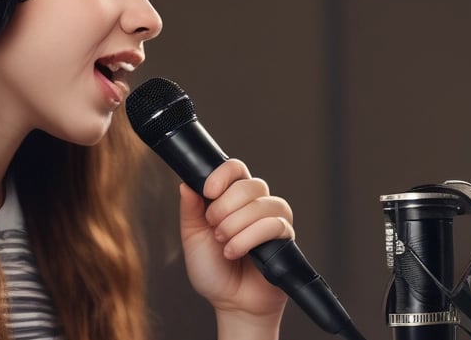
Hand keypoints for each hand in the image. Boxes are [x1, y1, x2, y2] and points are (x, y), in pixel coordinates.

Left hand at [178, 159, 293, 337]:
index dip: (223, 175)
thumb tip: (186, 183)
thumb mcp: (192, 238)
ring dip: (236, 225)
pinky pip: (274, 225)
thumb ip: (190, 210)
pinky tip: (235, 252)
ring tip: (224, 243)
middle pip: (250, 184)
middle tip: (214, 229)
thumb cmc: (213, 270)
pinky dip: (249, 238)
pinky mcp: (285, 238)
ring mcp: (272, 219)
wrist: (231, 303)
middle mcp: (255, 204)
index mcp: (232, 199)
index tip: (208, 192)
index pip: (235, 168)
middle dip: (225, 207)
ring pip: (262, 204)